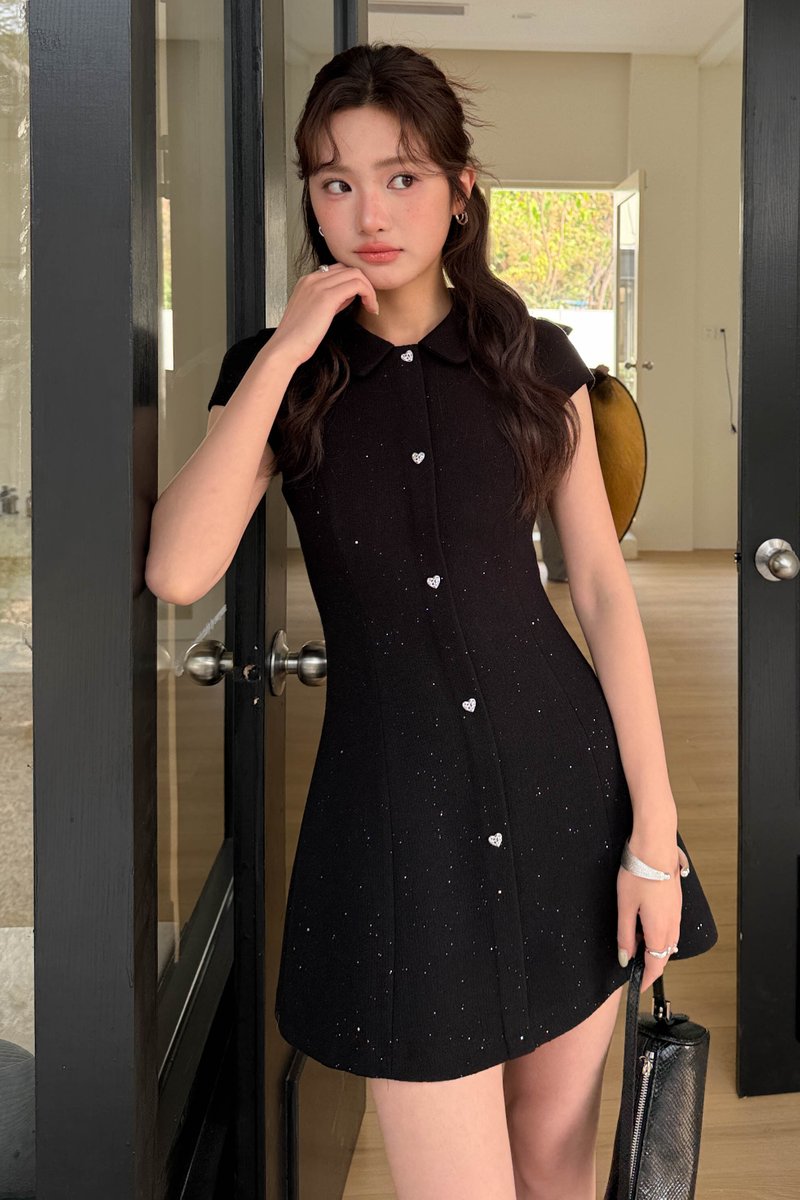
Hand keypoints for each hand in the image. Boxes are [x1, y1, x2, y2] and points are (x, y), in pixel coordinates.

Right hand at [267, 262, 379, 367]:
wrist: (285, 348)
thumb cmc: (298, 337)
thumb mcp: (315, 313)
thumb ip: (331, 300)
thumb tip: (350, 295)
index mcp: (307, 281)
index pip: (338, 270)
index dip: (353, 282)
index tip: (362, 299)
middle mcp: (312, 279)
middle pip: (348, 268)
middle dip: (365, 284)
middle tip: (370, 302)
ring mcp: (318, 285)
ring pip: (355, 273)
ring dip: (369, 289)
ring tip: (372, 306)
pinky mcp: (327, 297)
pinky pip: (357, 284)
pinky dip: (369, 294)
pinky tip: (370, 308)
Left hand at [616, 827, 689, 991]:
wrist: (655, 846)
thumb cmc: (639, 872)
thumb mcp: (625, 907)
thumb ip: (625, 935)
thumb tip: (626, 958)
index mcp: (660, 930)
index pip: (656, 964)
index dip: (648, 978)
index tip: (639, 986)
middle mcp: (673, 924)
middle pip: (665, 955)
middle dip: (652, 965)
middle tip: (636, 967)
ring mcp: (677, 912)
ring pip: (669, 941)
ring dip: (656, 949)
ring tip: (638, 945)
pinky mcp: (676, 902)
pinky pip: (671, 927)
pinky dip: (661, 934)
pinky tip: (647, 924)